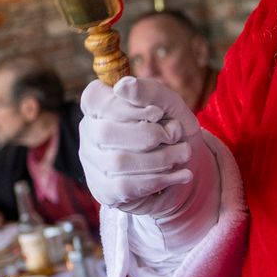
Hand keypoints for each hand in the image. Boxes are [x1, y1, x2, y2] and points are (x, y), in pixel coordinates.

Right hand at [79, 76, 208, 219]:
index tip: (158, 113)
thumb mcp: (170, 105)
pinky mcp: (104, 190)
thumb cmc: (172, 129)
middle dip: (149, 135)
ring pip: (117, 162)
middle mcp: (89, 132)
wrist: (187, 167)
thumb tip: (122, 86)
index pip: (95, 100)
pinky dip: (159, 179)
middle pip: (105, 132)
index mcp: (99, 104)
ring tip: (182, 154)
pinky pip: (125, 186)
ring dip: (160, 159)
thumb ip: (149, 92)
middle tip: (175, 136)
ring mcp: (92, 163)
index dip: (127, 107)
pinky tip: (179, 175)